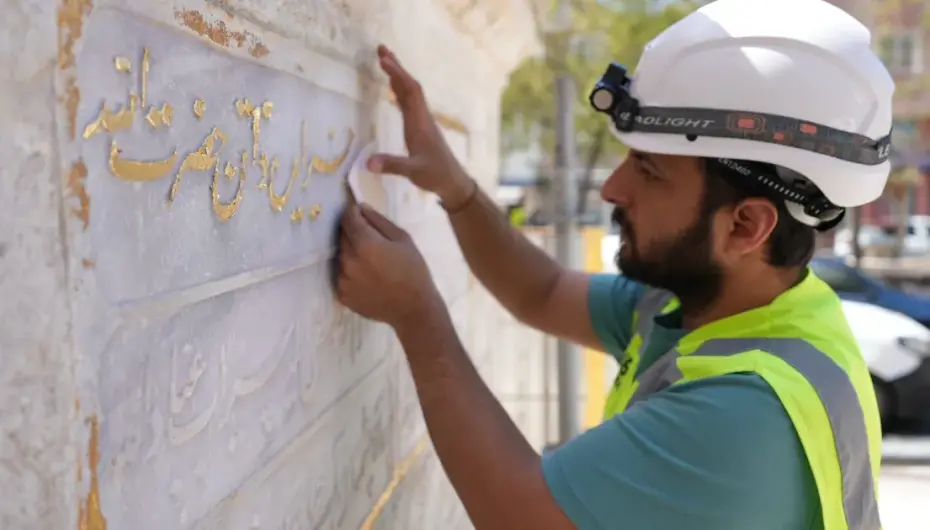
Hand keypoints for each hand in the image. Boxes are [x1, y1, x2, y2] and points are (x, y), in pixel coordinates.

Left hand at [335, 203, 440, 329]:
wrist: (413, 308)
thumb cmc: (413, 270)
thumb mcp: (402, 238)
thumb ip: (378, 220)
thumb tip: (360, 207)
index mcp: (365, 244)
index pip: (347, 218)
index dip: (353, 212)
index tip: (359, 213)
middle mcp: (349, 260)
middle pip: (342, 236)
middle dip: (353, 233)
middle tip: (372, 241)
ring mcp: (342, 279)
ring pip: (341, 256)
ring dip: (351, 253)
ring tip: (371, 262)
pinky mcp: (341, 293)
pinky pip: (342, 274)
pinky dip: (350, 271)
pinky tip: (368, 277)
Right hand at [367, 44, 473, 207]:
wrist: (453, 181)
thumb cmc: (435, 175)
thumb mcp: (413, 172)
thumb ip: (392, 165)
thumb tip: (368, 162)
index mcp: (420, 123)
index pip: (410, 91)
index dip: (398, 74)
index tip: (383, 61)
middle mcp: (421, 117)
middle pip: (410, 85)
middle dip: (396, 67)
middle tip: (381, 49)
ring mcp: (421, 121)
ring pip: (410, 92)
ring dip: (397, 75)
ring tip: (384, 60)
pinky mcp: (420, 127)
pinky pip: (408, 102)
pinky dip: (399, 90)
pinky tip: (392, 88)